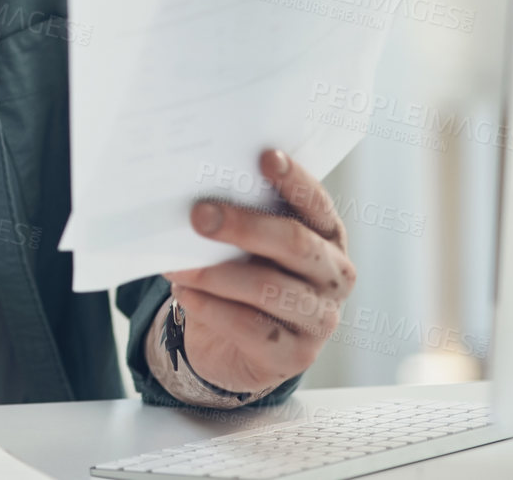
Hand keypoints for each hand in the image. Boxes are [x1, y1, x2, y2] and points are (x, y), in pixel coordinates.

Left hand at [157, 149, 354, 401]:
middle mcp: (334, 275)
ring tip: (178, 264)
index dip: (294, 179)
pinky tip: (185, 293)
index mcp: (328, 236)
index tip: (265, 155)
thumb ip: (238, 219)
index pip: (315, 202)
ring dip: (217, 274)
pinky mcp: (295, 355)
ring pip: (270, 289)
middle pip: (294, 243)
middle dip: (244, 225)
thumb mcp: (247, 246)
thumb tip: (192, 197)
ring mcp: (320, 318)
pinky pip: (251, 328)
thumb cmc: (242, 275)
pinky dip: (213, 308)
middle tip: (199, 215)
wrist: (236, 347)